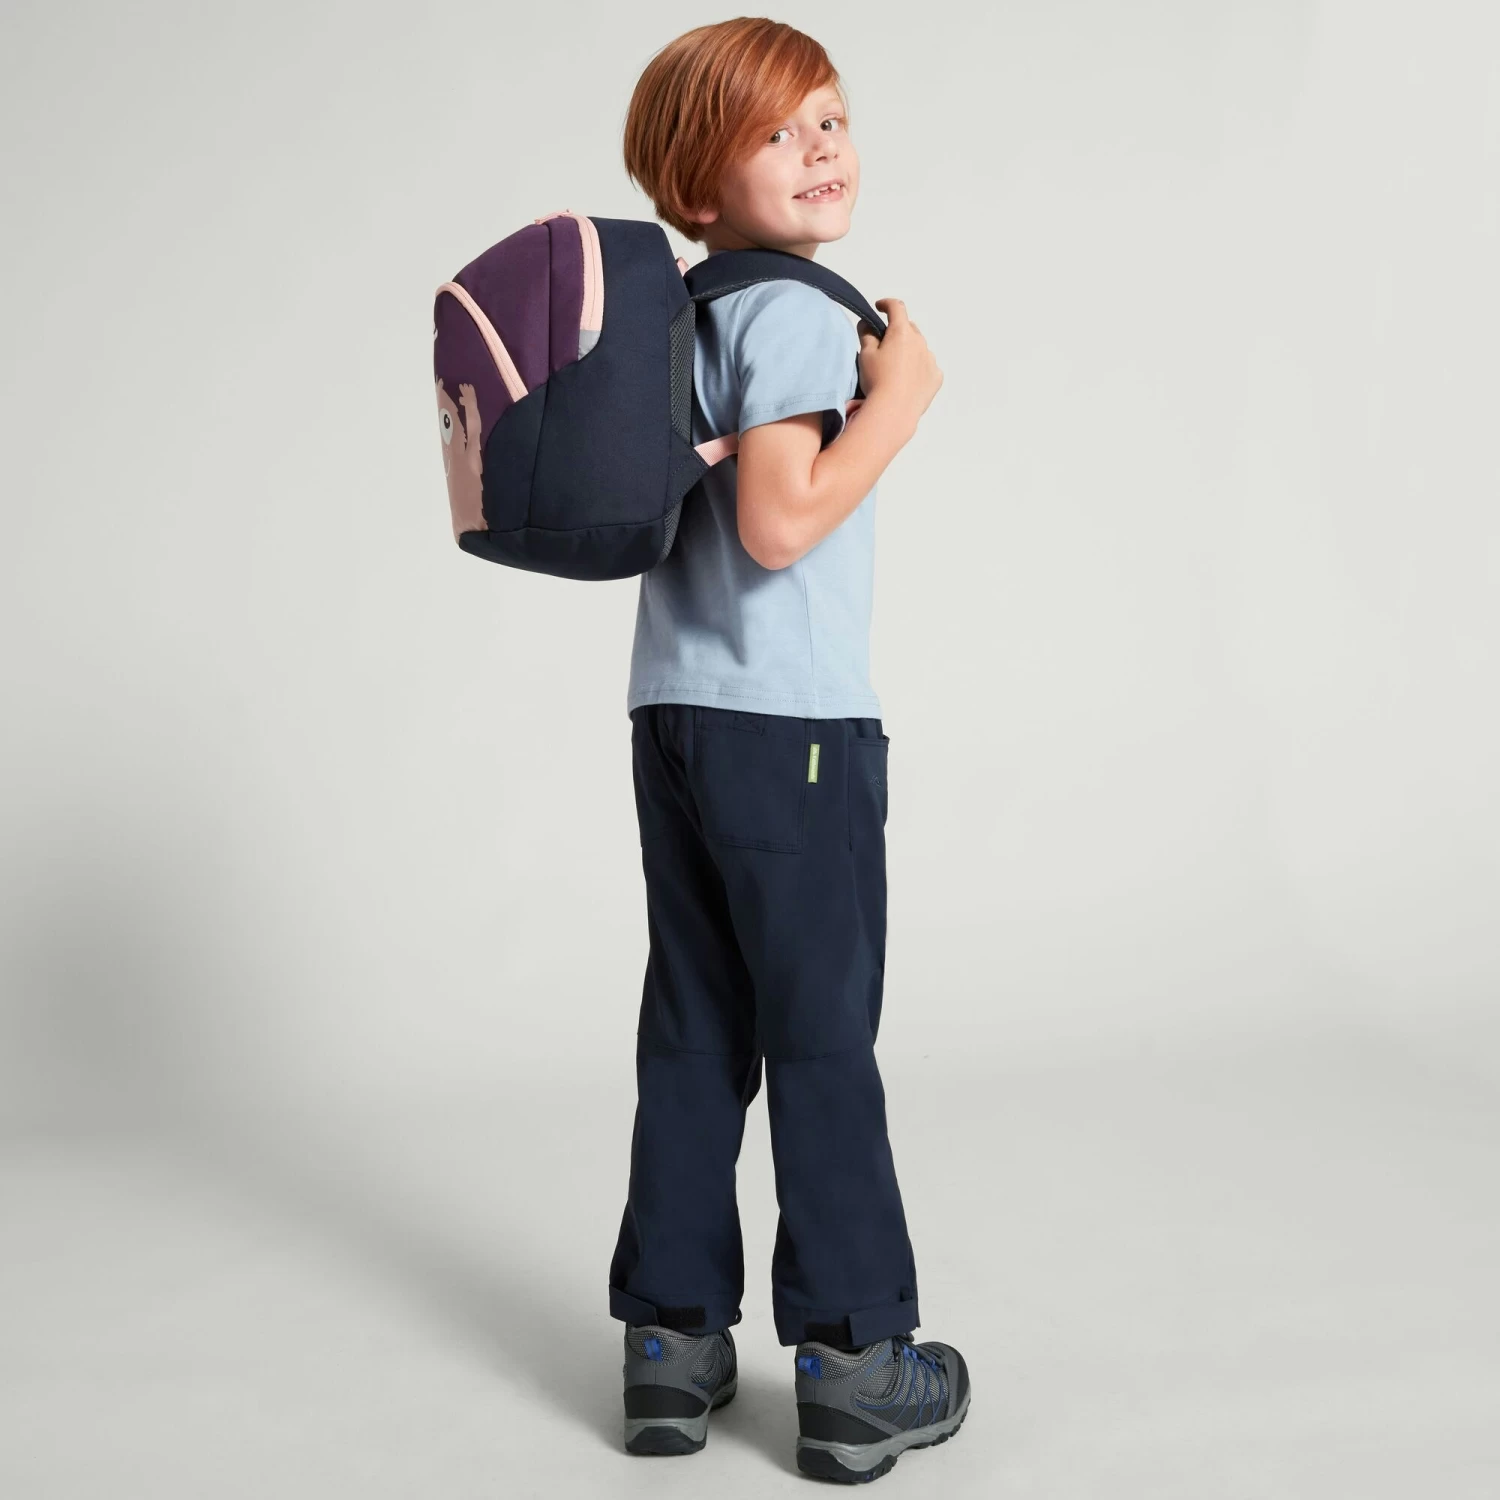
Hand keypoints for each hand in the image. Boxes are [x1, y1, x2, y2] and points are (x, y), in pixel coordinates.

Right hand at [857, 299, 942, 425]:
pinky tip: (908, 380)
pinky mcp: (936, 377)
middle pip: (909, 328)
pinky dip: (919, 367)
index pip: (897, 307)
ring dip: (909, 350)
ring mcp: (931, 360)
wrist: (894, 411)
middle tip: (884, 345)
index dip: (886, 304)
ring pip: (919, 347)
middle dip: (898, 331)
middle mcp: (920, 342)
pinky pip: (928, 366)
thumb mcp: (865, 355)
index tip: (879, 307)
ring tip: (896, 367)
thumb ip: (866, 334)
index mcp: (902, 332)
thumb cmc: (877, 380)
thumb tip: (867, 323)